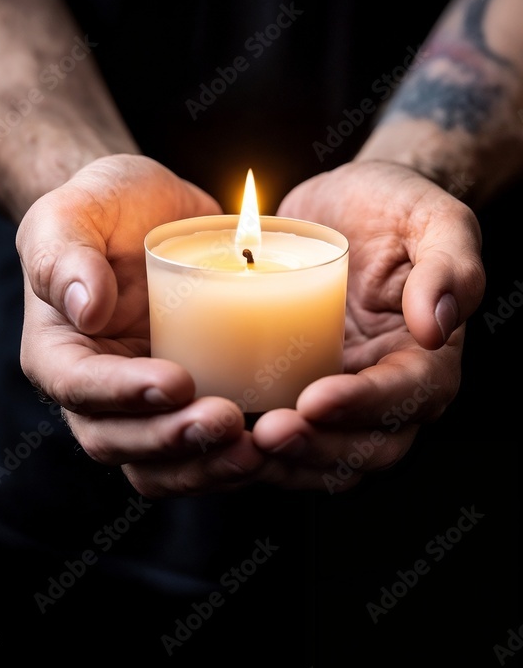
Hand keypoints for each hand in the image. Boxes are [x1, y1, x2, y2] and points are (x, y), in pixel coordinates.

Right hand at [16, 154, 265, 497]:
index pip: (79, 387)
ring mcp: (145, 406)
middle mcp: (97, 392)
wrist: (148, 212)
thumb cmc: (102, 207)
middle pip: (121, 442)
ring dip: (206, 466)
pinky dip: (233, 456)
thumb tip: (85, 308)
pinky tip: (276, 442)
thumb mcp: (72, 211)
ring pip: (163, 463)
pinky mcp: (191, 404)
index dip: (124, 395)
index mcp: (59, 351)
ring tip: (255, 448)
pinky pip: (205, 449)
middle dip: (173, 441)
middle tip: (226, 421)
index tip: (177, 380)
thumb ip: (64, 255)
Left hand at [249, 159, 485, 490]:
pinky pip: (284, 437)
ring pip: (323, 459)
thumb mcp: (435, 217)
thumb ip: (450, 265)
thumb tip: (436, 326)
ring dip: (284, 463)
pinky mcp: (298, 392)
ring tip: (239, 445)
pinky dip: (256, 449)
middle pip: (366, 449)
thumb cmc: (397, 206)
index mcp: (428, 357)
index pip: (406, 397)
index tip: (314, 399)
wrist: (349, 203)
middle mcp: (388, 392)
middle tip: (268, 432)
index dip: (363, 407)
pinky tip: (216, 436)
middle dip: (317, 450)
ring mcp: (340, 397)